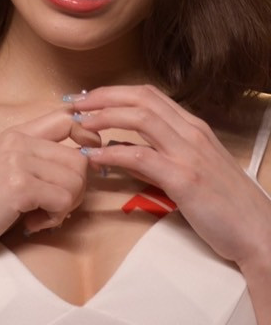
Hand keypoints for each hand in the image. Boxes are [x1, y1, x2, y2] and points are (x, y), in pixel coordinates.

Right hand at [0, 109, 96, 266]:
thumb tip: (84, 164)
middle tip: (53, 208)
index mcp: (13, 135)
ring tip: (38, 217)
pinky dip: (54, 218)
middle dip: (75, 189)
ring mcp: (16, 162)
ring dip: (65, 206)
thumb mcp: (1, 172)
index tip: (86, 162)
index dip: (87, 138)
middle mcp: (16, 142)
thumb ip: (34, 161)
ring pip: (76, 180)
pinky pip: (64, 200)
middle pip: (80, 158)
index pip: (67, 119)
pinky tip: (31, 224)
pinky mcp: (19, 187)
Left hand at [75, 85, 270, 269]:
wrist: (257, 231)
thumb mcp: (185, 172)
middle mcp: (192, 133)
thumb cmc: (222, 205)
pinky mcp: (185, 179)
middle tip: (72, 103)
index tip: (85, 99)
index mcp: (193, 128)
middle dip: (102, 97)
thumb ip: (153, 158)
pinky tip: (92, 156)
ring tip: (77, 123)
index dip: (113, 93)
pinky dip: (112, 152)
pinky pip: (142, 157)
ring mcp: (190, 154)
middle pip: (142, 99)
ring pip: (142, 118)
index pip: (149, 96)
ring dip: (104, 117)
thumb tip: (118, 148)